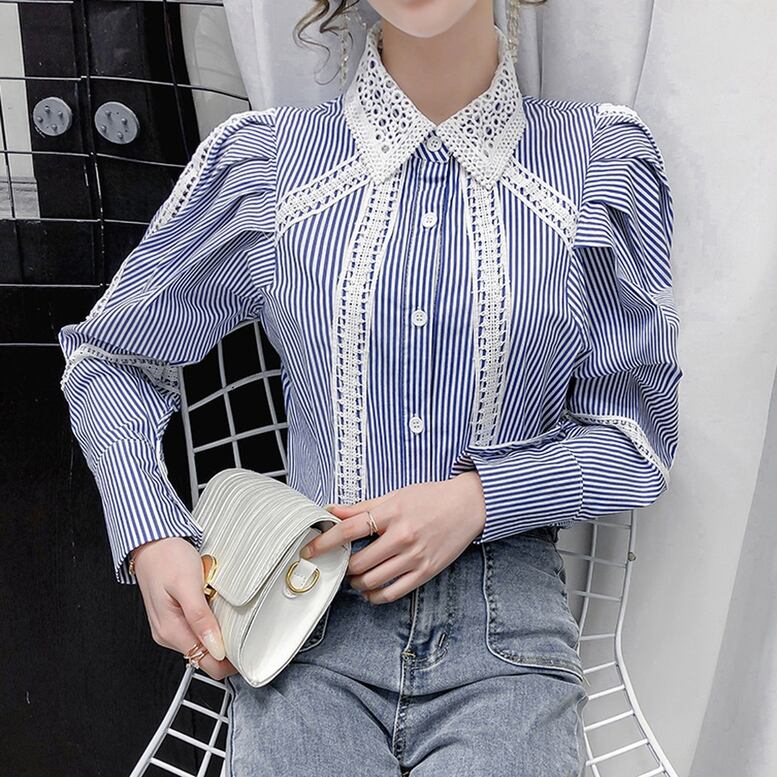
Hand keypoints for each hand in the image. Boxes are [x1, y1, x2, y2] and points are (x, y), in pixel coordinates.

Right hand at [130, 537, 237, 680]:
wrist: (152, 542)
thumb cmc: (167, 558)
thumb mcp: (188, 585)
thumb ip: (200, 618)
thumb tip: (216, 648)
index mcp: (170, 631)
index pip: (206, 664)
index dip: (229, 663)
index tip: (247, 652)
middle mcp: (167, 633)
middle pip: (205, 655)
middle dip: (226, 645)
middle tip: (241, 624)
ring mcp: (169, 626)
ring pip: (202, 642)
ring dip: (218, 631)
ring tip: (224, 609)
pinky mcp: (173, 616)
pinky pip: (197, 628)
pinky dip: (210, 621)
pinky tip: (213, 604)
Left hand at [300, 472, 486, 603]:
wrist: (468, 505)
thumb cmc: (430, 497)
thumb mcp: (395, 495)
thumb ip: (362, 507)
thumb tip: (332, 511)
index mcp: (391, 513)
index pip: (349, 530)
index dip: (325, 542)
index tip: (309, 550)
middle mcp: (402, 536)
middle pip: (358, 562)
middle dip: (344, 565)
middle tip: (340, 563)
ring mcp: (414, 556)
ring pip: (372, 581)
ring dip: (356, 582)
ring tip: (355, 576)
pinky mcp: (426, 572)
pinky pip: (392, 593)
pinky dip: (375, 595)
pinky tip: (370, 590)